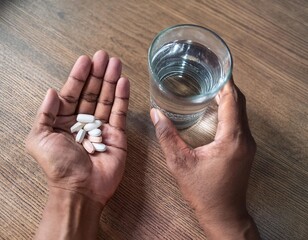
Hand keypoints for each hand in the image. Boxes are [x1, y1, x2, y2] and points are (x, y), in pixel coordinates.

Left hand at [26, 50, 129, 206]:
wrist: (80, 189)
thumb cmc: (58, 166)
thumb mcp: (39, 139)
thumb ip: (44, 114)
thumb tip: (51, 91)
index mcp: (64, 121)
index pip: (72, 93)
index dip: (79, 76)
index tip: (86, 60)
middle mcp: (83, 122)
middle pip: (92, 93)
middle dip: (98, 74)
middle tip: (105, 56)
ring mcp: (101, 127)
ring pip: (107, 99)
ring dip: (112, 81)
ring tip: (116, 64)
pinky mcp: (117, 135)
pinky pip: (120, 113)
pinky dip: (122, 98)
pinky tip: (123, 83)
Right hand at [150, 78, 258, 238]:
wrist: (223, 213)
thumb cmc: (203, 192)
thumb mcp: (180, 163)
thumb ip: (167, 136)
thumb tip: (156, 114)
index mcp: (231, 138)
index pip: (232, 100)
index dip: (224, 82)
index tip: (215, 67)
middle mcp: (244, 138)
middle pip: (239, 102)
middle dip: (225, 86)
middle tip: (208, 73)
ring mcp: (247, 144)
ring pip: (240, 112)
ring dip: (227, 97)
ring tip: (209, 86)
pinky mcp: (244, 149)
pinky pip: (239, 122)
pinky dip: (229, 110)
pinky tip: (215, 108)